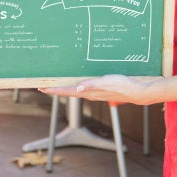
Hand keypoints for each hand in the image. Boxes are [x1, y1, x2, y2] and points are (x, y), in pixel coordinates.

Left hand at [39, 74, 156, 104]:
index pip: (67, 91)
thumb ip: (92, 85)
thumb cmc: (121, 86)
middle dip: (55, 89)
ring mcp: (94, 92)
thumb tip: (78, 88)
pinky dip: (75, 86)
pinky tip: (75, 84)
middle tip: (42, 86)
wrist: (135, 91)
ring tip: (54, 85)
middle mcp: (89, 93)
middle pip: (67, 91)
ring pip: (74, 90)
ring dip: (63, 88)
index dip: (54, 90)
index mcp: (88, 92)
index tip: (42, 88)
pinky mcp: (99, 90)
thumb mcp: (106, 83)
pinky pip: (83, 88)